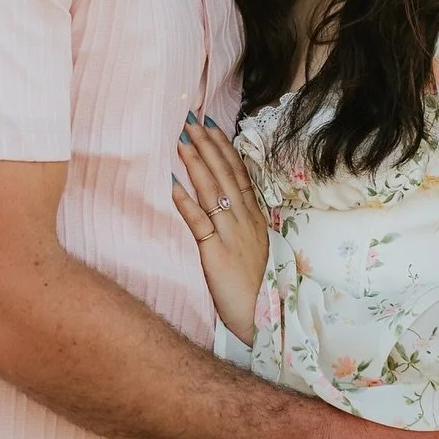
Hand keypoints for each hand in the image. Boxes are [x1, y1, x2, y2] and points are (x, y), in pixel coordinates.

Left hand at [171, 113, 266, 345]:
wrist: (264, 319)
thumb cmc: (258, 287)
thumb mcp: (254, 247)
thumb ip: (242, 223)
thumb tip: (227, 202)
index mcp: (253, 217)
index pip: (238, 173)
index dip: (224, 147)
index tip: (211, 124)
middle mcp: (244, 220)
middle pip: (225, 175)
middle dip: (207, 145)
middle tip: (190, 120)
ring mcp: (231, 235)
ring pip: (213, 192)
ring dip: (196, 164)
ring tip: (182, 141)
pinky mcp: (217, 254)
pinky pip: (200, 224)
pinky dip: (187, 203)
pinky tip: (174, 185)